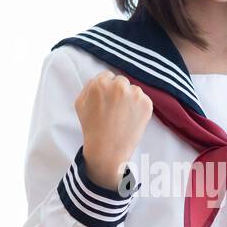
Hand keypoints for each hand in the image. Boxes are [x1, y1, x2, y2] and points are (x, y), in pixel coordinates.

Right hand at [75, 70, 151, 190]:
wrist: (107, 150)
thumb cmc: (92, 128)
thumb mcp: (80, 104)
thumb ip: (89, 87)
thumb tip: (101, 79)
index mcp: (100, 83)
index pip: (107, 76)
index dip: (107, 89)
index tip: (107, 101)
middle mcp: (118, 86)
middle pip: (121, 81)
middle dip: (118, 93)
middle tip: (114, 110)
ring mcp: (134, 94)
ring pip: (133, 90)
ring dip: (130, 99)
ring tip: (122, 117)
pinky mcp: (146, 103)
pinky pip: (143, 100)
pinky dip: (139, 108)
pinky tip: (130, 120)